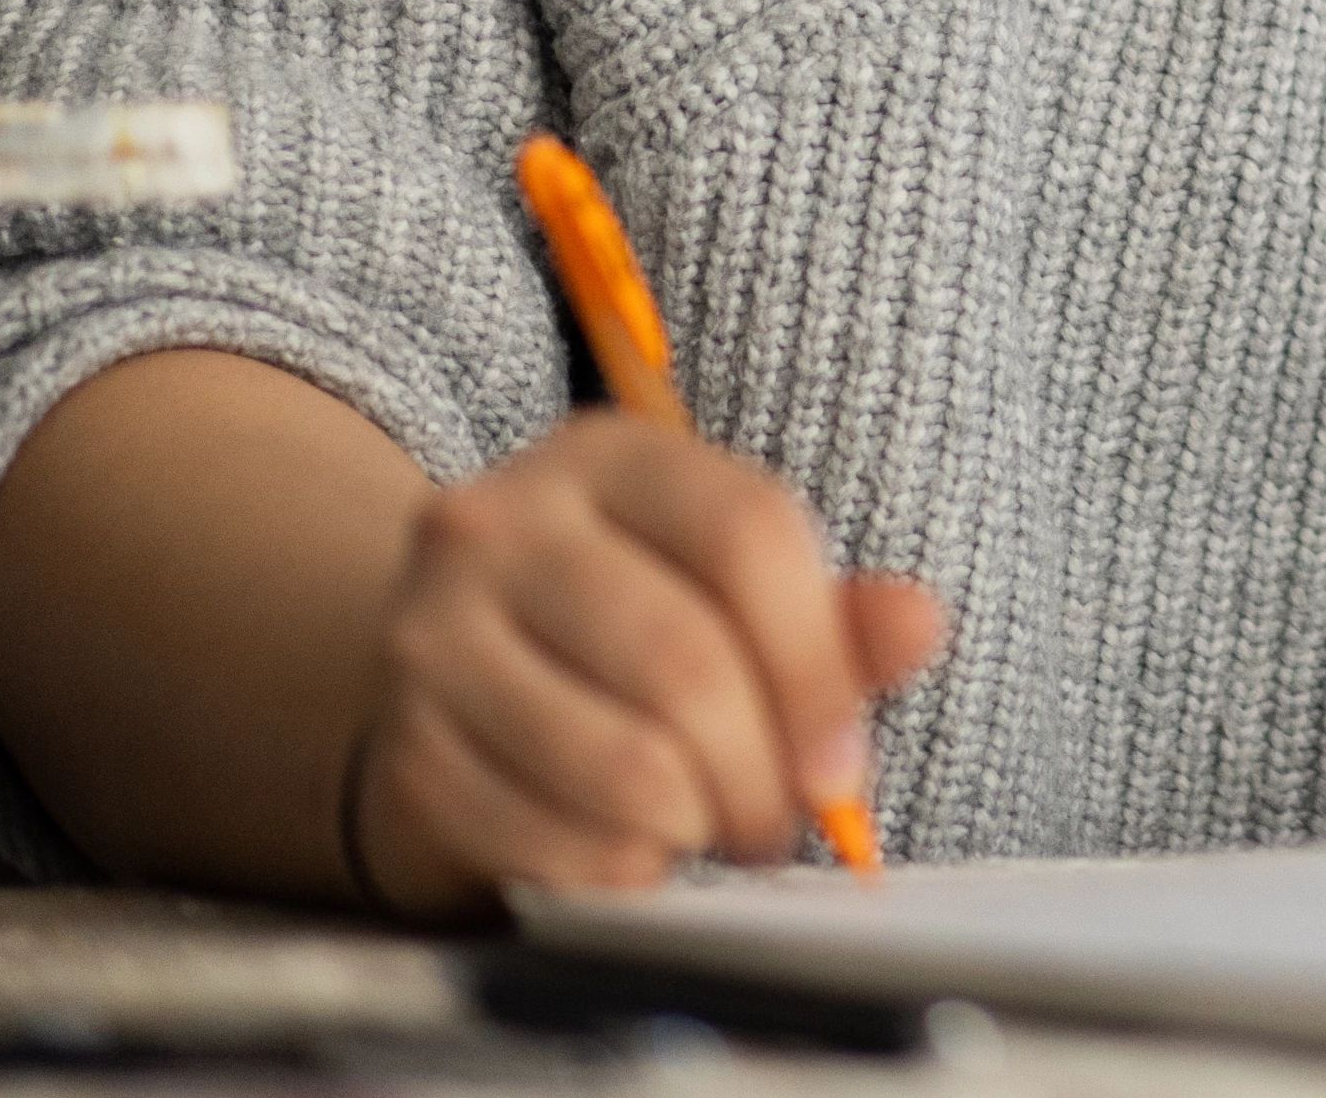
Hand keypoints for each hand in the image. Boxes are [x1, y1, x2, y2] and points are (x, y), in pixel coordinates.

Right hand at [347, 407, 942, 914]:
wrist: (463, 679)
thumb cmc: (635, 622)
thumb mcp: (737, 587)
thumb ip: (836, 613)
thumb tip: (918, 626)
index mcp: (608, 457)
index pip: (749, 536)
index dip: (819, 667)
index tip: (845, 764)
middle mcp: (499, 524)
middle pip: (685, 663)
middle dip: (761, 774)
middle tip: (781, 823)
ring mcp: (433, 634)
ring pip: (619, 764)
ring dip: (695, 826)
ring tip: (710, 827)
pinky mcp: (406, 746)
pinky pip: (545, 840)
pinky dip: (617, 869)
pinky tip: (634, 850)